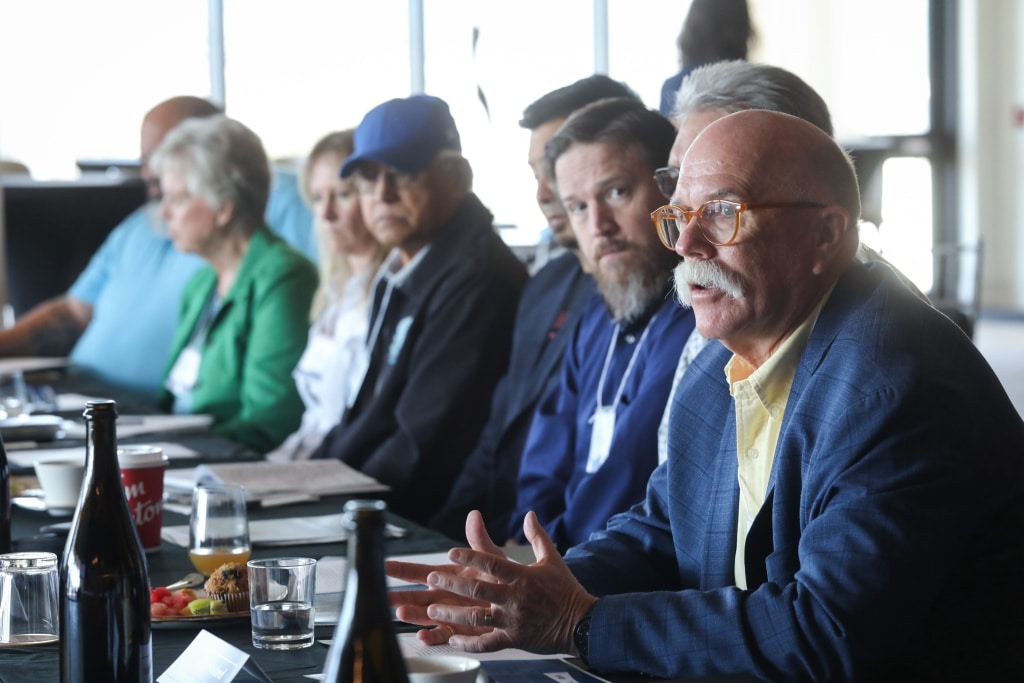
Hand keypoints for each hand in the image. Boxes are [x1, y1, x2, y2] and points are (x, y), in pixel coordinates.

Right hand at [387, 510, 507, 644]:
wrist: (519, 601)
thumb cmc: (502, 578)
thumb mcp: (491, 558)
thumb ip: (479, 540)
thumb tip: (474, 515)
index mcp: (448, 575)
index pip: (420, 572)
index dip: (402, 569)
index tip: (384, 566)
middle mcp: (445, 595)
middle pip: (417, 596)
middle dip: (400, 595)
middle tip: (382, 596)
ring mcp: (450, 613)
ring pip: (426, 615)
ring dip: (413, 615)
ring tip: (401, 613)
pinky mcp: (460, 630)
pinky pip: (444, 634)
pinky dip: (433, 635)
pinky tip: (423, 635)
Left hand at [392, 510, 596, 654]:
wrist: (582, 623)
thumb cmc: (566, 590)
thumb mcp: (552, 559)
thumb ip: (538, 536)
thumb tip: (529, 514)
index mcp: (523, 576)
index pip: (493, 563)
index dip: (471, 557)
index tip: (452, 552)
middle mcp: (515, 598)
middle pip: (478, 589)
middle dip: (452, 584)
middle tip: (431, 579)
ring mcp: (513, 620)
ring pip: (477, 617)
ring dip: (452, 614)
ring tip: (432, 611)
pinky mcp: (514, 639)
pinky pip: (487, 643)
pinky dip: (468, 643)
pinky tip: (452, 640)